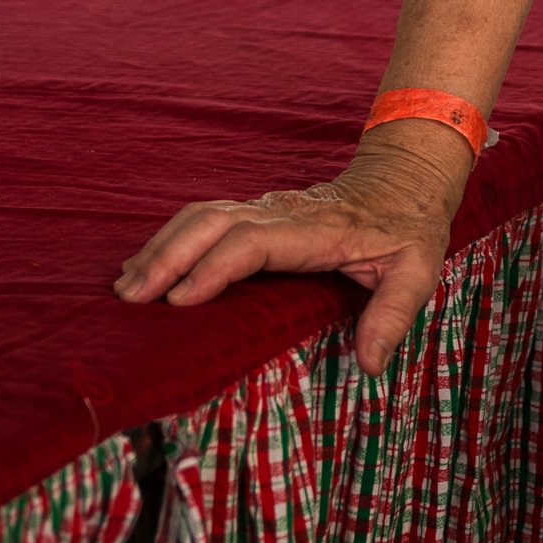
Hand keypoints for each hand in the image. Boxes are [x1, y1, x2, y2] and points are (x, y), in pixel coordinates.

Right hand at [114, 138, 463, 376]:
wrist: (406, 176)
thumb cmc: (409, 227)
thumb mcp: (418, 269)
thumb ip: (394, 314)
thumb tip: (370, 366)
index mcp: (319, 229)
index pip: (256, 240)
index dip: (216, 266)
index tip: (180, 300)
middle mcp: (284, 212)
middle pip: (214, 222)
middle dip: (169, 256)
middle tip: (131, 299)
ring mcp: (267, 207)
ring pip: (203, 215)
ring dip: (162, 246)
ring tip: (125, 287)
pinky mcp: (257, 211)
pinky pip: (206, 218)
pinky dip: (171, 238)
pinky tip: (145, 265)